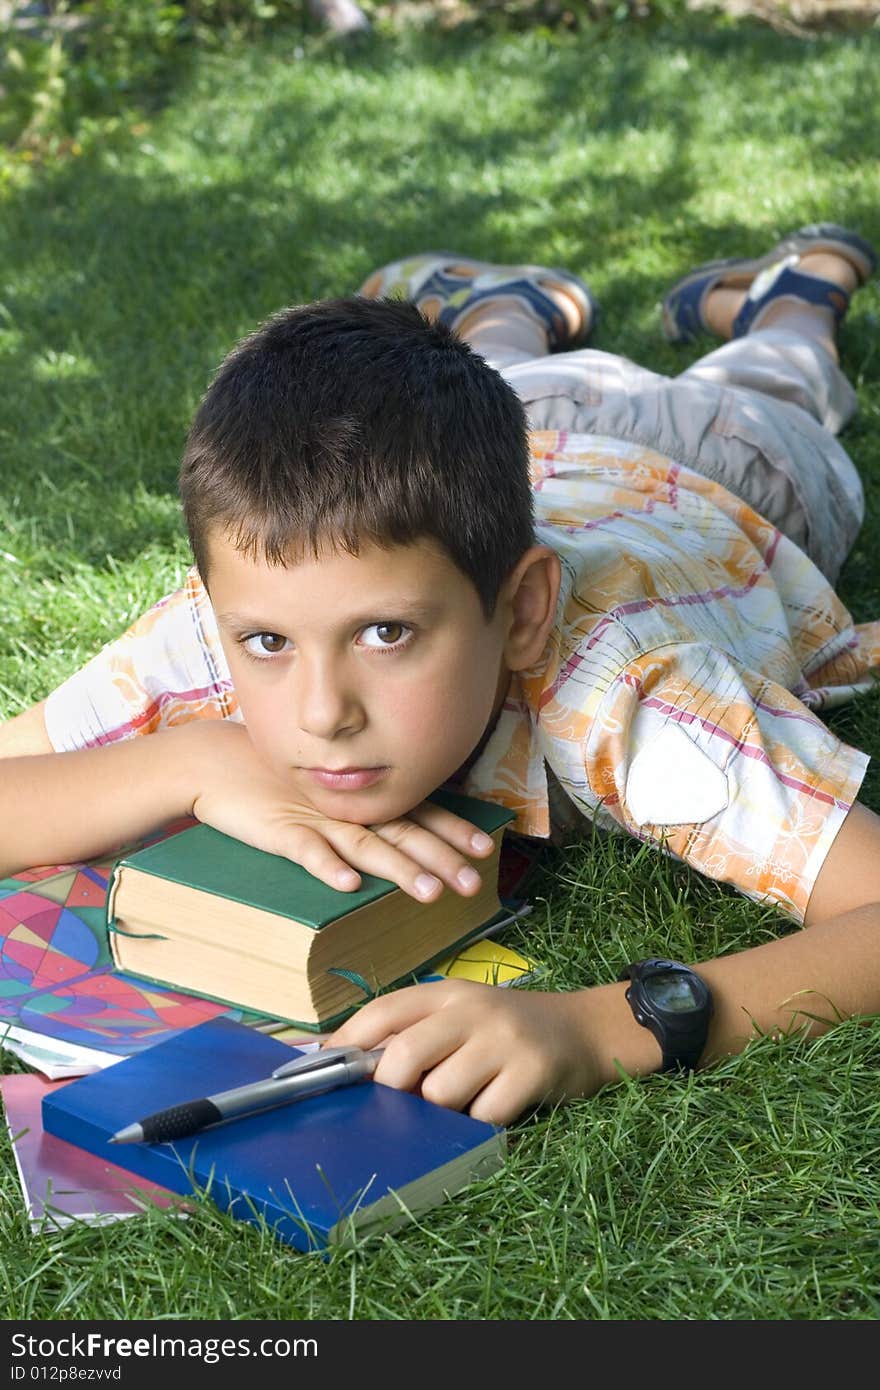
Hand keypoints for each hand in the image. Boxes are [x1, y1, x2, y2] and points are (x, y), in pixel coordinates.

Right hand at [184, 722, 496, 901]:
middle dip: (440, 858)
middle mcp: (346, 805)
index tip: (484, 848)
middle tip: (472, 884)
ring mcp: (314, 817)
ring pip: (365, 846)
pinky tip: (348, 886)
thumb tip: (403, 834)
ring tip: (429, 893)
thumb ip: (360, 811)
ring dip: (399, 869)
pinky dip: (326, 866)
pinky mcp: (279, 830)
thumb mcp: (324, 792)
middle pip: (402, 833)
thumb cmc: (274, 780)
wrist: (214, 763)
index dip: (452, 830)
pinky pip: (306, 851)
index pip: (417, 812)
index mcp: (360, 796)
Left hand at [329, 979, 601, 1125]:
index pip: (382, 1012)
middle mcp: (471, 1009)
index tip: (318, 1072)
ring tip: (461, 1104)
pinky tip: (492, 1111)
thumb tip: (337, 1061)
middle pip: (403, 1056)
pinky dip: (479, 1125)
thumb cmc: (506, 1031)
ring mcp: (503, 1039)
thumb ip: (410, 1031)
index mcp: (446, 992)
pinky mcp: (532, 1071)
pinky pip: (484, 1116)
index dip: (345, 1044)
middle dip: (393, 1092)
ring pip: (440, 1093)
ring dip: (441, 1113)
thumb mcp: (459, 1016)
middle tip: (406, 1105)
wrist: (586, 1030)